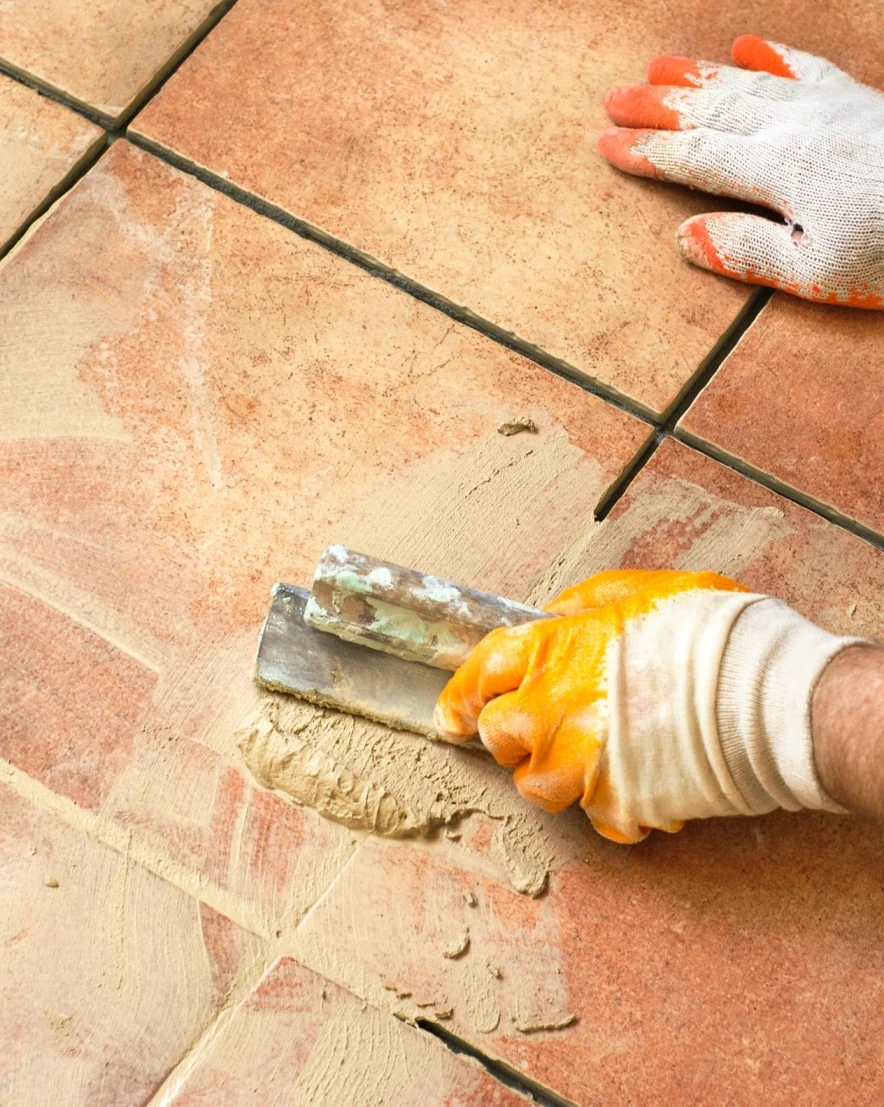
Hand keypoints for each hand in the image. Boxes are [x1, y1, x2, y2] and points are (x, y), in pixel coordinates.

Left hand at [435, 569, 853, 842]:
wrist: (767, 695)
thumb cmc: (709, 633)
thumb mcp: (641, 590)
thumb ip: (585, 606)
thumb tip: (557, 616)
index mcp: (552, 653)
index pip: (480, 675)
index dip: (462, 695)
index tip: (457, 711)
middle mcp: (552, 714)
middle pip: (498, 738)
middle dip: (511, 733)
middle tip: (547, 724)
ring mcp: (581, 767)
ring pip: (537, 786)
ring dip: (557, 772)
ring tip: (600, 753)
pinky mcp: (617, 808)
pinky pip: (595, 814)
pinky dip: (610, 800)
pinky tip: (641, 775)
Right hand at [598, 35, 883, 308]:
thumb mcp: (816, 272)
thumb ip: (748, 252)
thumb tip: (685, 236)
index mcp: (778, 172)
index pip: (694, 158)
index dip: (646, 150)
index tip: (604, 144)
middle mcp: (797, 128)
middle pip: (712, 111)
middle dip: (658, 104)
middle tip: (612, 95)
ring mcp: (830, 108)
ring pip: (748, 83)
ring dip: (699, 75)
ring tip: (658, 65)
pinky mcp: (859, 102)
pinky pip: (804, 68)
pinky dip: (770, 56)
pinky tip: (749, 46)